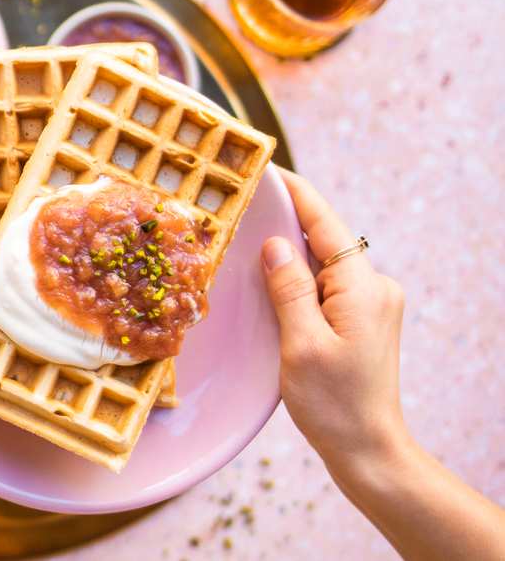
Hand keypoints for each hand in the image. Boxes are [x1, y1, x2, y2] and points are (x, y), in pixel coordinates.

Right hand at [263, 169, 504, 560]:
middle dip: (287, 219)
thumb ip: (289, 288)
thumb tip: (274, 244)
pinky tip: (271, 278)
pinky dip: (298, 276)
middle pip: (325, 240)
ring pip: (323, 263)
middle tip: (246, 201)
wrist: (367, 450)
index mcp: (363, 287)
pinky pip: (325, 285)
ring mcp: (370, 304)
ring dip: (290, 251)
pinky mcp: (361, 320)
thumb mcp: (302, 343)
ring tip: (251, 234)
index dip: (298, 194)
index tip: (269, 169)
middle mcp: (374, 288)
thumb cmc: (334, 403)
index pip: (326, 226)